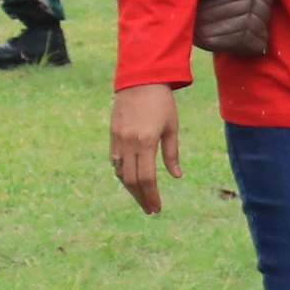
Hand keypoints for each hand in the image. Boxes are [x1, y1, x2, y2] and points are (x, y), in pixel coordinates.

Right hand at [109, 84, 182, 215]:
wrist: (140, 79)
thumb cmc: (161, 102)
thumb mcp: (171, 127)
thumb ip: (172, 154)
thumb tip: (176, 176)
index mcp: (146, 141)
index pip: (147, 178)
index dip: (151, 196)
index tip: (156, 208)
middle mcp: (129, 142)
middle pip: (132, 180)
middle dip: (141, 197)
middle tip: (150, 209)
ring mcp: (118, 138)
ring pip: (120, 172)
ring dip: (130, 188)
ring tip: (141, 197)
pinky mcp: (113, 133)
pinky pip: (114, 160)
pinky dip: (122, 173)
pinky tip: (130, 179)